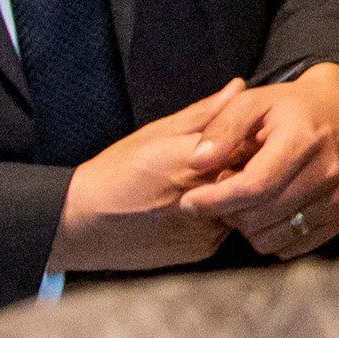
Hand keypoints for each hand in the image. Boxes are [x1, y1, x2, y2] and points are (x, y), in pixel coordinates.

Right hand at [51, 80, 247, 271]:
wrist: (83, 224)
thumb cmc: (115, 173)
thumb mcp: (156, 133)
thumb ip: (204, 113)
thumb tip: (239, 88)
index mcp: (197, 160)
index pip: (252, 145)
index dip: (255, 139)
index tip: (252, 135)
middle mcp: (207, 195)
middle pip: (253, 178)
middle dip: (251, 167)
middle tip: (233, 161)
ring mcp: (207, 226)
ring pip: (244, 206)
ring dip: (237, 195)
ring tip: (209, 185)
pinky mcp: (203, 249)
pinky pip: (227, 230)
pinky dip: (221, 218)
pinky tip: (198, 209)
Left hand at [180, 64, 338, 256]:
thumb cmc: (289, 107)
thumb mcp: (251, 102)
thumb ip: (221, 130)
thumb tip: (197, 163)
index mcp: (303, 140)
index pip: (253, 186)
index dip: (215, 200)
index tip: (188, 202)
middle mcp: (328, 172)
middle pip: (260, 217)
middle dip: (229, 210)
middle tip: (225, 190)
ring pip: (273, 239)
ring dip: (249, 226)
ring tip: (248, 199)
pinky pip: (292, 247)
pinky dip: (272, 234)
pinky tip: (270, 208)